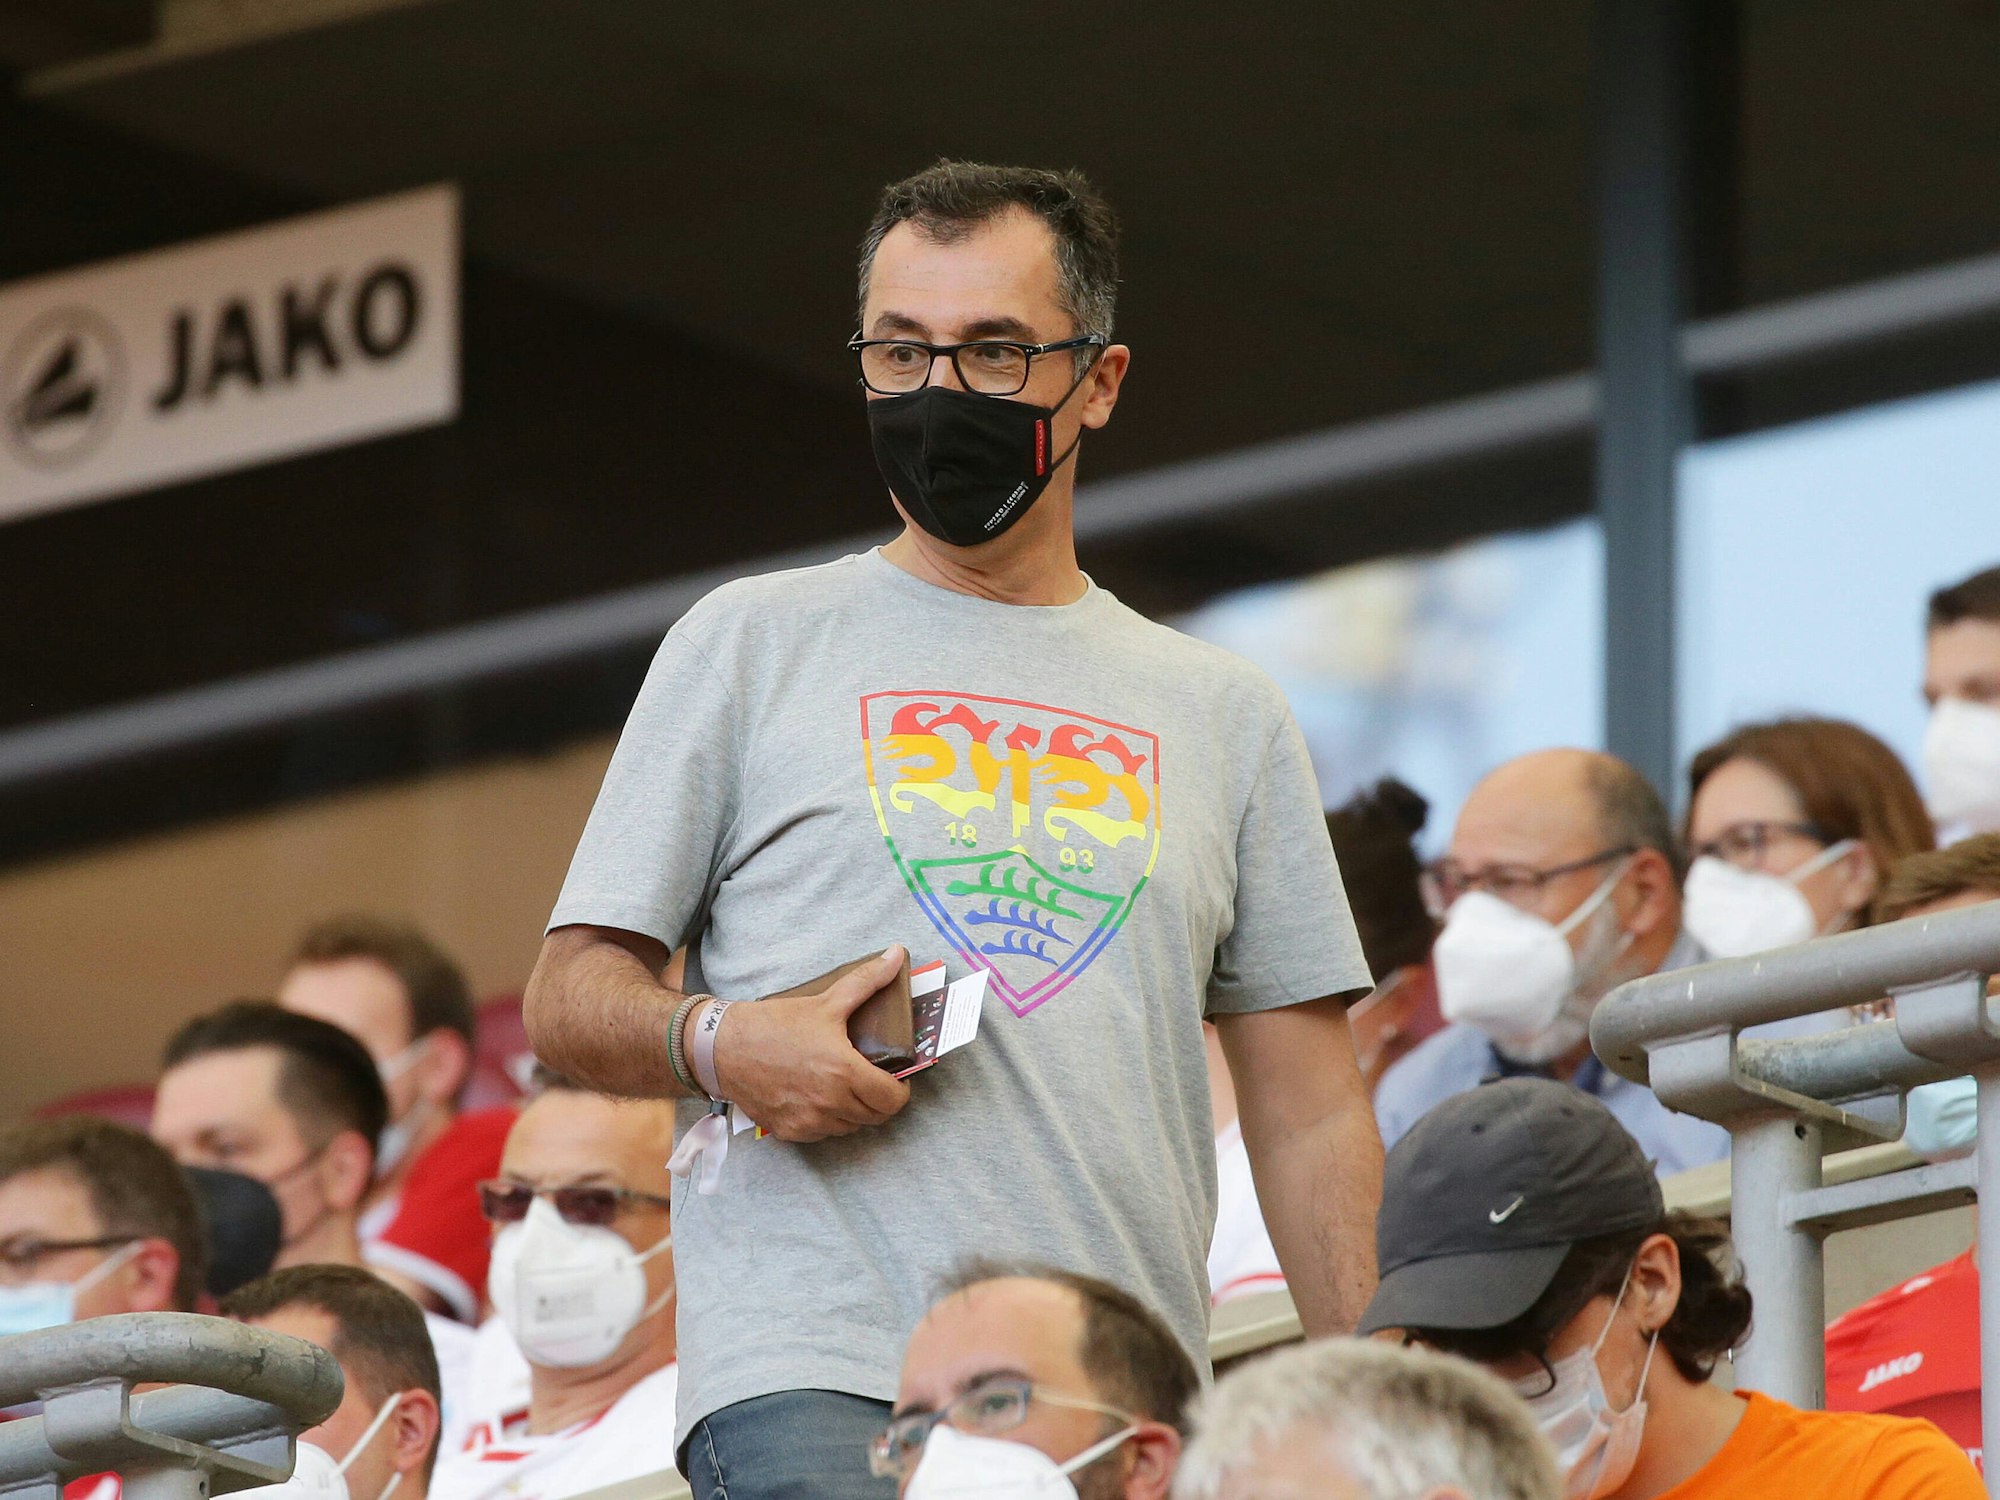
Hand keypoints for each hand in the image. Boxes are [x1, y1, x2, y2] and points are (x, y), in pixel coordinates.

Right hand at [710, 947, 914, 1142]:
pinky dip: (827, 1120)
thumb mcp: (826, 1001)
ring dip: (853, 1110)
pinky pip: (822, 1133)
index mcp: (844, 1072)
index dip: (899, 1090)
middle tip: (871, 1079)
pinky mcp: (790, 1132)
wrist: (723, 1048)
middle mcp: (829, 1104)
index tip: (895, 1078)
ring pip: (849, 1127)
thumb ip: (867, 981)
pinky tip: (819, 1097)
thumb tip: (897, 954)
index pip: (892, 1100)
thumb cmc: (775, 1024)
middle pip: (875, 1117)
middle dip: (879, 1099)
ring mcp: (808, 1122)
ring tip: (844, 1086)